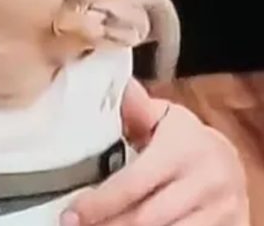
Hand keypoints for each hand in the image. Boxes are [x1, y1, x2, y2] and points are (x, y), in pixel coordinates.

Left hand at [59, 78, 248, 225]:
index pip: (133, 184)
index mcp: (181, 151)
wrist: (229, 161)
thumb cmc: (184, 139)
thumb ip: (136, 109)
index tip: (71, 215)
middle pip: (145, 218)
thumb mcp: (163, 118)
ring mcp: (219, 210)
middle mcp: (205, 183)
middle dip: (107, 224)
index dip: (98, 203)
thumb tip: (117, 87)